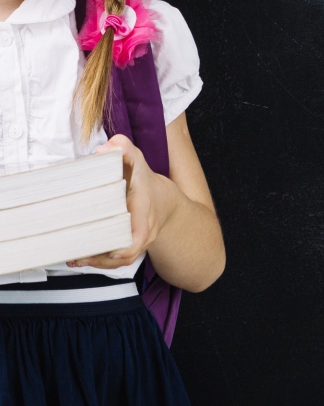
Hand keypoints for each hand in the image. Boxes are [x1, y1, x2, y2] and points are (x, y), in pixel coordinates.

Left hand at [66, 134, 176, 269]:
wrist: (163, 200)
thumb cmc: (144, 179)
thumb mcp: (136, 158)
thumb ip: (122, 148)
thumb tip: (102, 150)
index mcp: (145, 210)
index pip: (141, 233)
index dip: (128, 246)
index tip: (113, 252)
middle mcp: (145, 230)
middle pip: (127, 253)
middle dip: (103, 259)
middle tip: (78, 256)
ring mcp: (138, 242)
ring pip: (121, 260)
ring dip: (97, 262)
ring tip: (74, 259)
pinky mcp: (129, 247)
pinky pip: (117, 259)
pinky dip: (99, 261)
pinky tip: (80, 258)